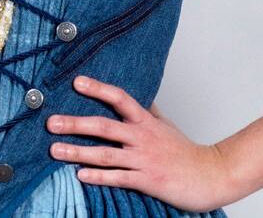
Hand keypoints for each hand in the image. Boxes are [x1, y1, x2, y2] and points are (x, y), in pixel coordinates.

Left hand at [46, 74, 237, 211]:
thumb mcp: (166, 126)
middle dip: (76, 123)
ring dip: (78, 151)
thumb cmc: (186, 151)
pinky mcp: (148, 180)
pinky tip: (80, 175)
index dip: (98, 89)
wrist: (211, 175)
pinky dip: (98, 176)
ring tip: (55, 150)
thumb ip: (149, 111)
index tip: (77, 82)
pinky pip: (118, 178)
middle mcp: (142, 137)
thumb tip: (139, 95)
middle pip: (104, 126)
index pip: (120, 98)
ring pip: (106, 154)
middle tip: (51, 122)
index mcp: (146, 122)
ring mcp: (144, 159)